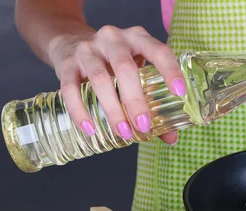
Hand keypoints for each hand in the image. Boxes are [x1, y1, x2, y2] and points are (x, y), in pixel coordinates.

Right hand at [49, 25, 184, 143]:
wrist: (71, 43)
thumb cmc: (113, 63)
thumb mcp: (136, 73)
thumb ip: (154, 103)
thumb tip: (171, 137)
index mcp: (137, 39)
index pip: (158, 50)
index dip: (170, 70)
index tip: (179, 93)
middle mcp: (113, 39)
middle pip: (125, 67)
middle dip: (135, 100)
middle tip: (143, 126)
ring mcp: (87, 49)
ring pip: (99, 78)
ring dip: (112, 108)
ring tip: (123, 132)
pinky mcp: (66, 63)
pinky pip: (70, 87)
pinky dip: (79, 110)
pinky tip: (89, 128)